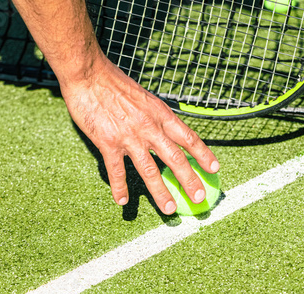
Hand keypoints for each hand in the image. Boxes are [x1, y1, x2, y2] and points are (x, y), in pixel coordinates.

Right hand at [59, 56, 219, 214]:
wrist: (89, 74)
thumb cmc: (115, 83)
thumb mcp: (145, 98)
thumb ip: (156, 117)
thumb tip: (167, 131)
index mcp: (160, 114)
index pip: (188, 138)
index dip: (203, 154)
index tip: (214, 168)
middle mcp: (149, 127)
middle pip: (175, 158)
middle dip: (189, 180)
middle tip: (198, 198)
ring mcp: (129, 136)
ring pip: (149, 170)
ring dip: (160, 192)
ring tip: (169, 209)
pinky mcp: (108, 142)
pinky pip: (116, 170)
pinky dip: (120, 187)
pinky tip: (123, 201)